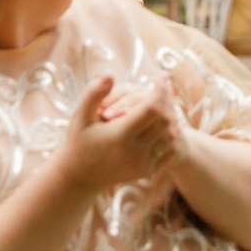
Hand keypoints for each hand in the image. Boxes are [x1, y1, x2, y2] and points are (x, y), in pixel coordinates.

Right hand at [53, 73, 187, 193]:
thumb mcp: (80, 116)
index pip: (152, 108)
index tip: (160, 75)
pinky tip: (165, 120)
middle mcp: (135, 152)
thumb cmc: (78, 141)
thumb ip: (93, 94)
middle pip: (165, 119)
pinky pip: (170, 149)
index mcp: (120, 136)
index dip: (160, 89)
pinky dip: (172, 132)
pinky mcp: (148, 171)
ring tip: (165, 100)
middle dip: (167, 99)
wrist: (80, 176)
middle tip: (164, 85)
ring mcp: (143, 164)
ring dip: (172, 115)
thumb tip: (110, 74)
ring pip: (171, 134)